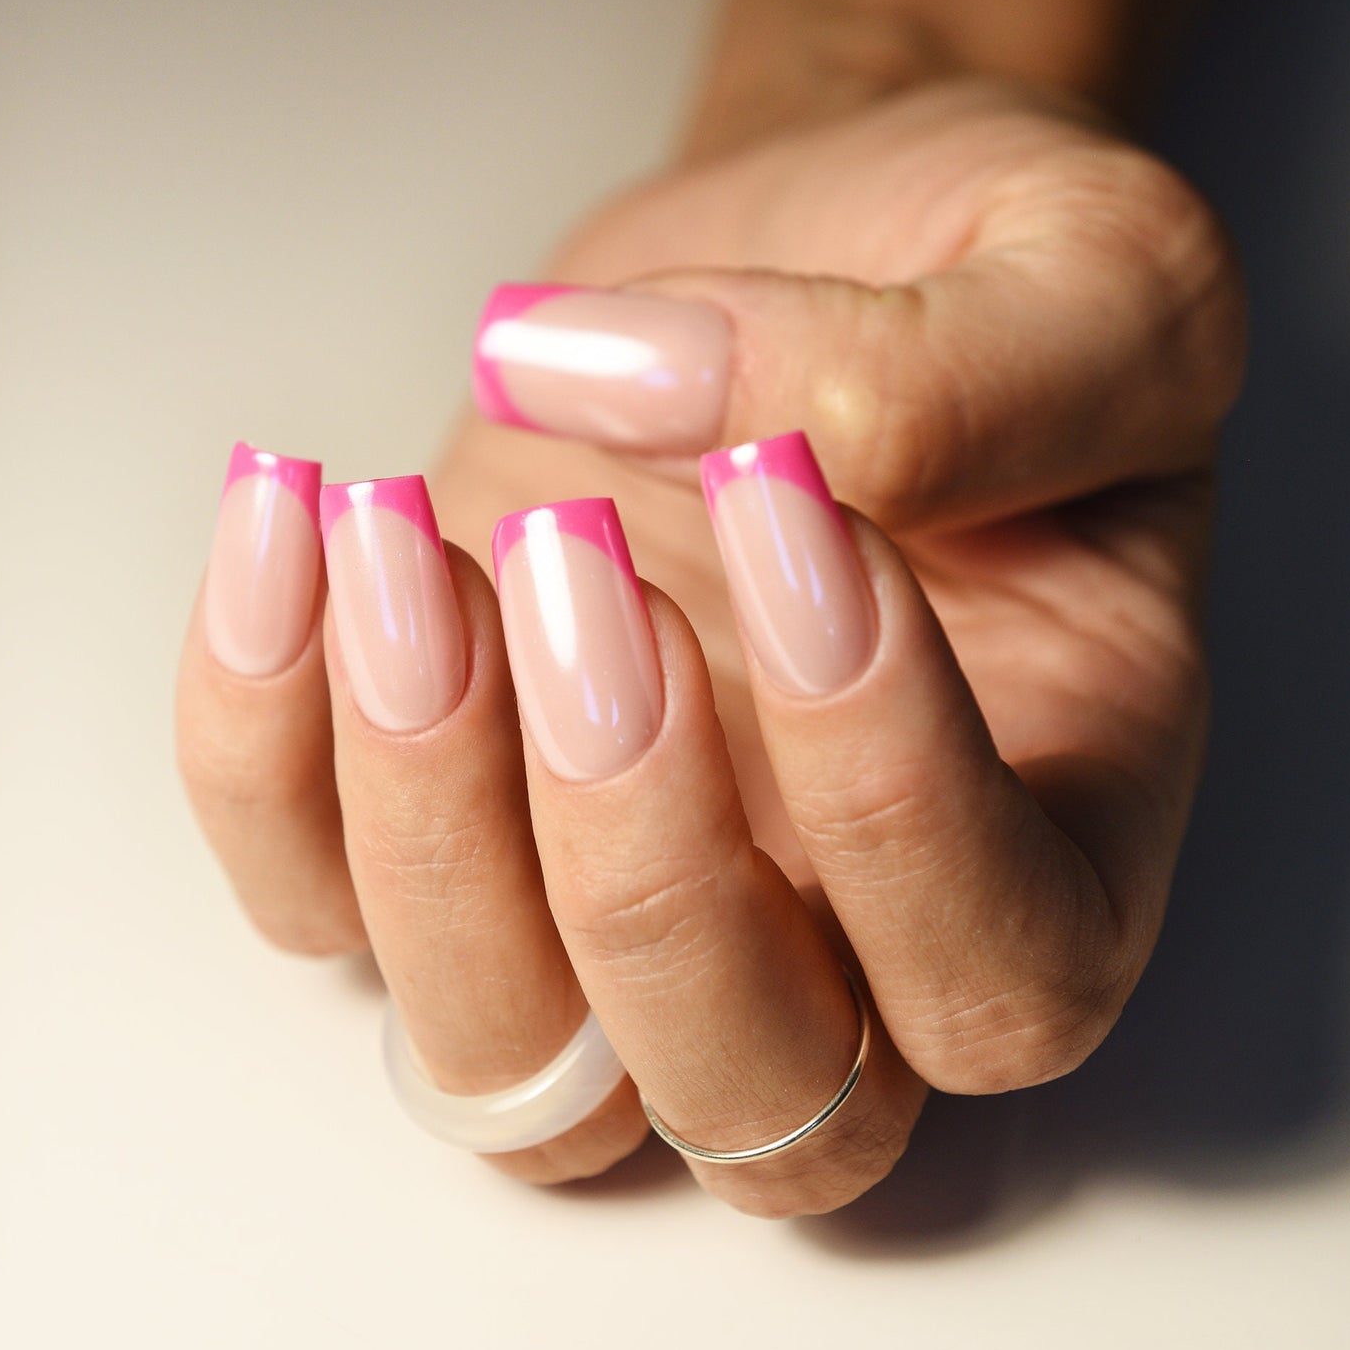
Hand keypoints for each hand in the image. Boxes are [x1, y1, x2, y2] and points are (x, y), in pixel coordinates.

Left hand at [177, 76, 1243, 1214]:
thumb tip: (682, 409)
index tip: (792, 505)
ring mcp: (619, 910)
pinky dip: (255, 746)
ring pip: (507, 1062)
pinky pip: (308, 900)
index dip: (887, 789)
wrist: (823, 249)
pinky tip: (297, 528)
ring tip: (400, 532)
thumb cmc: (989, 293)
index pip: (1000, 978)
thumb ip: (972, 373)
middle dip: (638, 859)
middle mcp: (848, 944)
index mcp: (1062, 852)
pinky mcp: (451, 824)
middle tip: (582, 560)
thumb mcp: (1093, 274)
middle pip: (747, 1100)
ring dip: (423, 820)